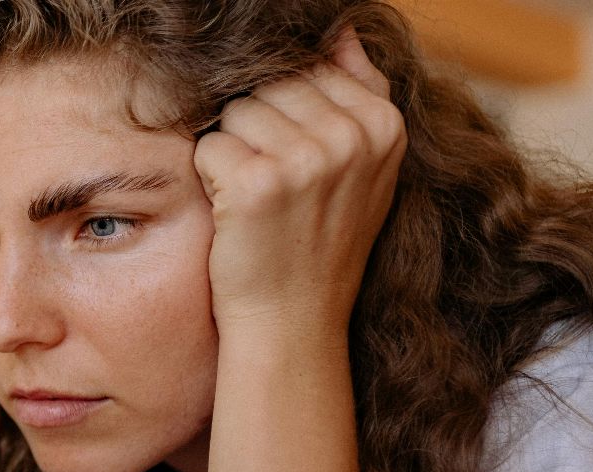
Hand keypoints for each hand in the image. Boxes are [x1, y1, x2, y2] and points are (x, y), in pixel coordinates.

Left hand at [193, 29, 405, 333]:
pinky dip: (210, 176)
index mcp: (383, 125)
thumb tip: (341, 30)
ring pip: (237, 110)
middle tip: (273, 187)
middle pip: (271, 85)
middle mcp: (351, 137)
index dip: (288, 113)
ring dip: (232, 151)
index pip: (313, 69)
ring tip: (257, 198)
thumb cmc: (321, 241)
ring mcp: (305, 158)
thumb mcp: (365, 168)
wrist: (294, 321)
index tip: (294, 162)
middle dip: (258, 128)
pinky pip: (210, 145)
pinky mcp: (257, 182)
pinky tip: (235, 212)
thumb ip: (360, 92)